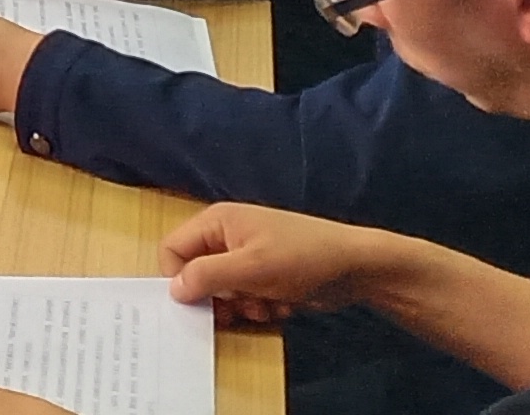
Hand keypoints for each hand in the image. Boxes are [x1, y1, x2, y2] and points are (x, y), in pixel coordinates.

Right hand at [163, 202, 398, 325]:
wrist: (357, 267)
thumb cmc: (302, 259)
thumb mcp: (250, 269)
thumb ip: (206, 276)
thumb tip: (173, 290)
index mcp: (217, 222)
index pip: (172, 250)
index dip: (179, 279)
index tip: (198, 301)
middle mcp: (227, 236)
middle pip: (197, 273)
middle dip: (216, 297)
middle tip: (237, 307)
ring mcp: (247, 255)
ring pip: (221, 291)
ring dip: (239, 306)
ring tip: (263, 305)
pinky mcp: (265, 274)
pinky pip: (244, 297)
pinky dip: (258, 306)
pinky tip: (279, 305)